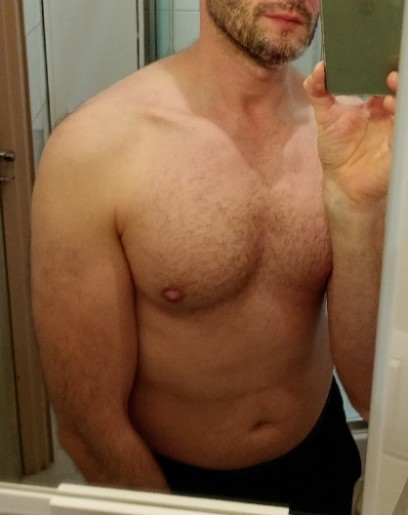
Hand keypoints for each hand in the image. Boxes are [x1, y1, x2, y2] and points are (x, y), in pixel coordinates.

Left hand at [303, 62, 396, 207]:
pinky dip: (401, 118)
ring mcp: (398, 129)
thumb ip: (319, 92)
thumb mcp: (326, 117)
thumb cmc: (337, 150)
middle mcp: (393, 113)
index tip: (382, 52)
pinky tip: (393, 106)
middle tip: (389, 70)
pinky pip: (404, 130)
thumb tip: (318, 68)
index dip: (388, 64)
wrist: (341, 182)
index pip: (389, 77)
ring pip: (406, 105)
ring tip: (391, 84)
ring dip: (402, 93)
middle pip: (402, 88)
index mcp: (379, 104)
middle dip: (399, 76)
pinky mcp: (400, 146)